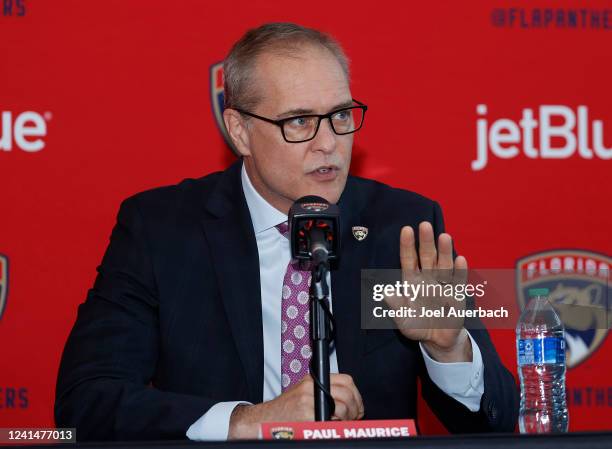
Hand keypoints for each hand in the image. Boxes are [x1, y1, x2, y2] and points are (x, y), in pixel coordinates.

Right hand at [228, 374, 363, 438]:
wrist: (265, 420)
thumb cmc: (285, 410)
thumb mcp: (303, 393)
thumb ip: (324, 392)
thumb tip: (349, 400)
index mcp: (312, 380)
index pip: (346, 381)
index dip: (356, 395)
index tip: (358, 407)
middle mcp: (311, 388)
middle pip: (347, 394)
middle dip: (356, 408)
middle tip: (354, 417)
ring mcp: (309, 401)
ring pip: (342, 407)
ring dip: (347, 418)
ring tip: (342, 424)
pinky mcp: (307, 415)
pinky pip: (330, 421)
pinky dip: (334, 426)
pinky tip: (329, 427)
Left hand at [384, 222, 471, 361]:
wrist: (437, 340)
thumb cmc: (417, 326)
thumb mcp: (402, 318)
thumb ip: (395, 306)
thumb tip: (384, 292)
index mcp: (412, 281)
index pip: (408, 260)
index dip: (407, 245)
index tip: (406, 230)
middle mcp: (427, 278)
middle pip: (427, 256)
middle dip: (426, 241)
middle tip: (425, 225)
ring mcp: (443, 285)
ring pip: (443, 264)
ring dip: (444, 251)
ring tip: (444, 236)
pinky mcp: (456, 294)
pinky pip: (458, 281)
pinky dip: (459, 271)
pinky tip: (460, 260)